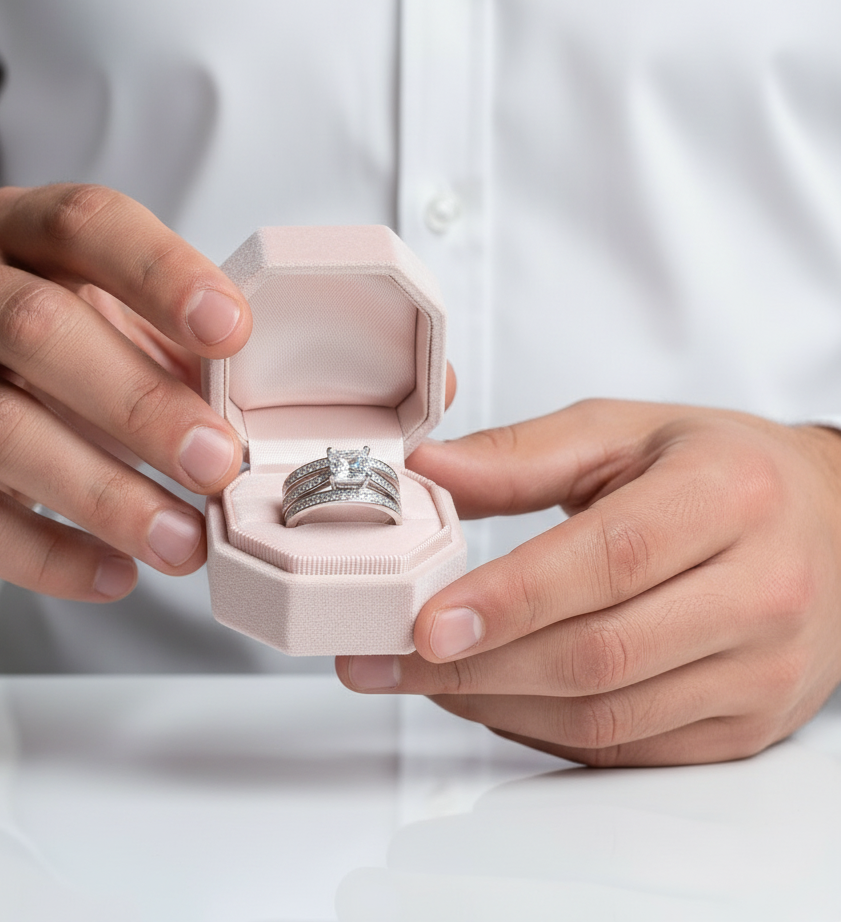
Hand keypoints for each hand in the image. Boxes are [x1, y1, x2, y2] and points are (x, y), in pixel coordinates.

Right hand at [0, 185, 249, 599]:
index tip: (232, 333)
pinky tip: (115, 573)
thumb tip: (247, 409)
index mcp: (14, 231)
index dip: (162, 274)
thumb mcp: (103, 332)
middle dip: (141, 402)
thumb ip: (168, 350)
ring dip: (105, 493)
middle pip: (37, 327)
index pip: (86, 223)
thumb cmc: (37, 370)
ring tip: (182, 539)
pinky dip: (49, 553)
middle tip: (217, 461)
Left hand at [337, 400, 840, 765]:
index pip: (611, 559)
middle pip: (600, 654)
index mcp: (728, 497)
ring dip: (496, 705)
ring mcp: (761, 672)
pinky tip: (489, 699)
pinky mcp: (747, 725)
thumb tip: (424, 472)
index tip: (426, 623)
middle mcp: (761, 591)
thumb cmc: (719, 468)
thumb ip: (518, 455)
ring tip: (423, 678)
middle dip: (476, 668)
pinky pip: (628, 750)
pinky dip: (542, 732)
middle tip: (388, 659)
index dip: (511, 598)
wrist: (828, 523)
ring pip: (607, 717)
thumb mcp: (622, 432)